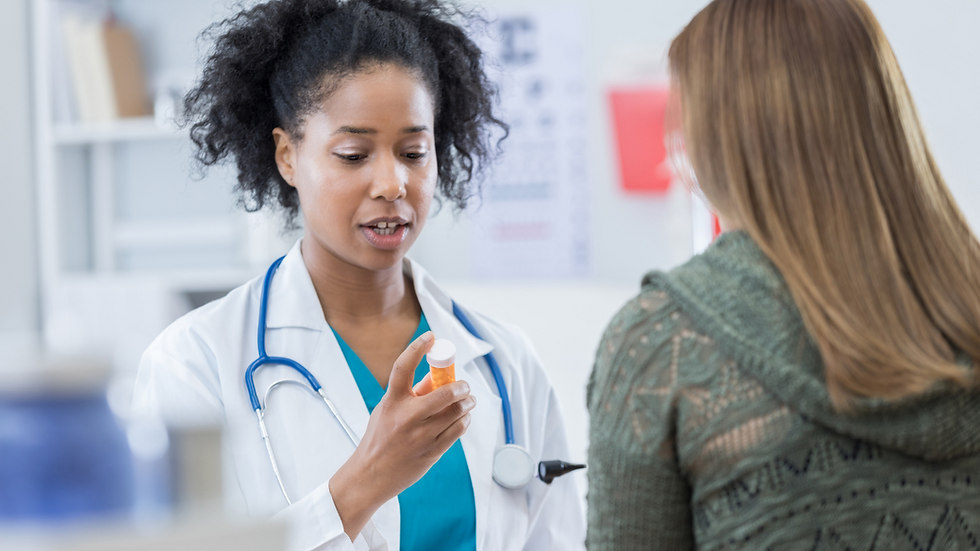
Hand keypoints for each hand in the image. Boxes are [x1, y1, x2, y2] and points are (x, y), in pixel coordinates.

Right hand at [329, 331, 474, 540]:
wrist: (371, 476)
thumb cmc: (380, 439)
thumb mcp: (387, 410)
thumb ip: (411, 392)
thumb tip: (436, 375)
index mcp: (391, 402)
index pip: (402, 367)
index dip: (417, 348)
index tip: (430, 337)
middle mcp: (406, 418)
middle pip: (445, 393)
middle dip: (461, 386)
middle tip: (464, 385)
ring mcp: (421, 436)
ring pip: (456, 412)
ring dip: (467, 403)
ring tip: (468, 401)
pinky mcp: (432, 452)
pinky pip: (458, 430)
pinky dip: (465, 420)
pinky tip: (463, 418)